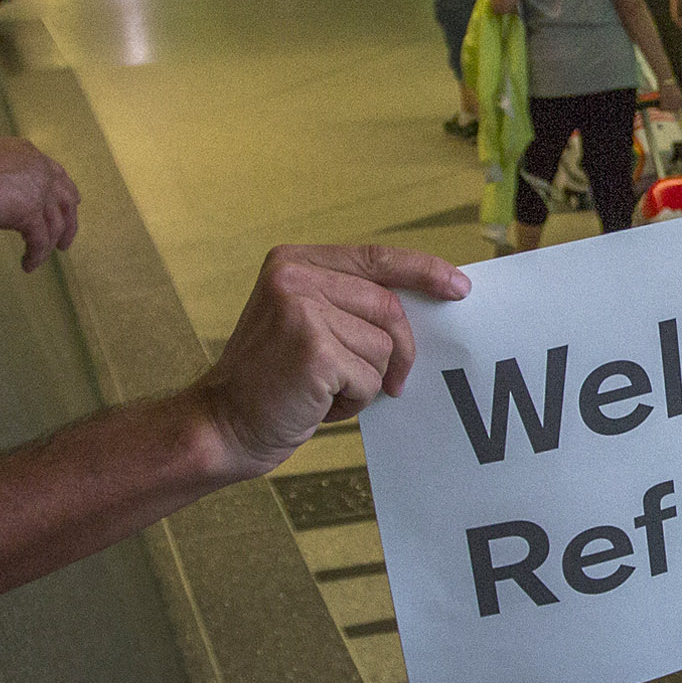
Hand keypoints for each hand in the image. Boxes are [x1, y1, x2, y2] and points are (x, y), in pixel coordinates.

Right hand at [0, 137, 83, 270]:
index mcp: (27, 153)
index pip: (56, 174)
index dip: (63, 192)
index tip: (71, 205)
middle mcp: (40, 170)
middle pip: (67, 199)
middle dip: (69, 221)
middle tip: (64, 241)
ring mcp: (39, 192)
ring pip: (56, 225)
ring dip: (50, 245)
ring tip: (41, 259)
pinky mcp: (31, 213)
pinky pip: (40, 241)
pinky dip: (35, 256)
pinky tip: (27, 266)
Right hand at [194, 244, 472, 476]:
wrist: (222, 424)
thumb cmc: (272, 381)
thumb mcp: (303, 322)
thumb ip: (349, 304)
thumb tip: (423, 306)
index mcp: (294, 261)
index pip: (376, 258)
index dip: (424, 271)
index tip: (459, 287)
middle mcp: (295, 277)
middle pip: (388, 307)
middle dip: (396, 351)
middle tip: (384, 382)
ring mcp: (302, 311)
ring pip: (382, 347)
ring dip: (364, 381)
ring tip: (322, 390)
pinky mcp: (314, 350)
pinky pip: (369, 379)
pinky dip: (352, 401)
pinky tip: (317, 404)